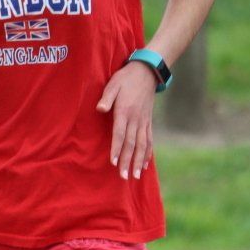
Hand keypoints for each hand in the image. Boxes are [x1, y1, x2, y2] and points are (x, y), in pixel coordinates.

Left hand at [96, 63, 157, 178]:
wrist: (147, 72)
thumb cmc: (125, 78)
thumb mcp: (113, 84)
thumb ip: (107, 98)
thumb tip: (100, 109)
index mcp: (125, 112)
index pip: (120, 134)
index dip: (117, 149)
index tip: (114, 162)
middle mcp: (136, 119)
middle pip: (132, 144)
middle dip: (128, 161)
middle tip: (124, 176)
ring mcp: (144, 122)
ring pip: (142, 145)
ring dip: (139, 161)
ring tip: (136, 176)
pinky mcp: (148, 122)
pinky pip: (150, 140)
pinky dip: (148, 153)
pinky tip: (146, 165)